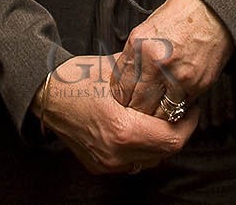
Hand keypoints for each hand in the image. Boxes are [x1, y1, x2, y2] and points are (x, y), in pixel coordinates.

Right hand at [35, 55, 196, 174]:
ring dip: (160, 142)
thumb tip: (172, 70)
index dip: (188, 124)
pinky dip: (142, 148)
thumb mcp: (116, 70)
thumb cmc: (75, 79)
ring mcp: (106, 163)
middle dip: (176, 132)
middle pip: (163, 152)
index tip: (192, 108)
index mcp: (122, 130)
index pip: (171, 139)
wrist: (44, 95)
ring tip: (162, 119)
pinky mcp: (98, 165)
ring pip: (150, 160)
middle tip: (181, 112)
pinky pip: (132, 162)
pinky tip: (141, 129)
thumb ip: (147, 75)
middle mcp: (115, 154)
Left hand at [111, 0, 233, 117]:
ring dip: (155, 113)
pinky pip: (180, 109)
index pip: (120, 88)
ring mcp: (179, 77)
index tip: (123, 97)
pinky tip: (172, 99)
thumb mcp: (144, 31)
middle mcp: (158, 63)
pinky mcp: (197, 86)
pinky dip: (174, 108)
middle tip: (136, 107)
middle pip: (137, 105)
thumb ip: (133, 58)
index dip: (120, 97)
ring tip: (155, 106)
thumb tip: (123, 83)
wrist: (210, 12)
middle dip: (135, 109)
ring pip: (159, 113)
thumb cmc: (178, 18)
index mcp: (140, 47)